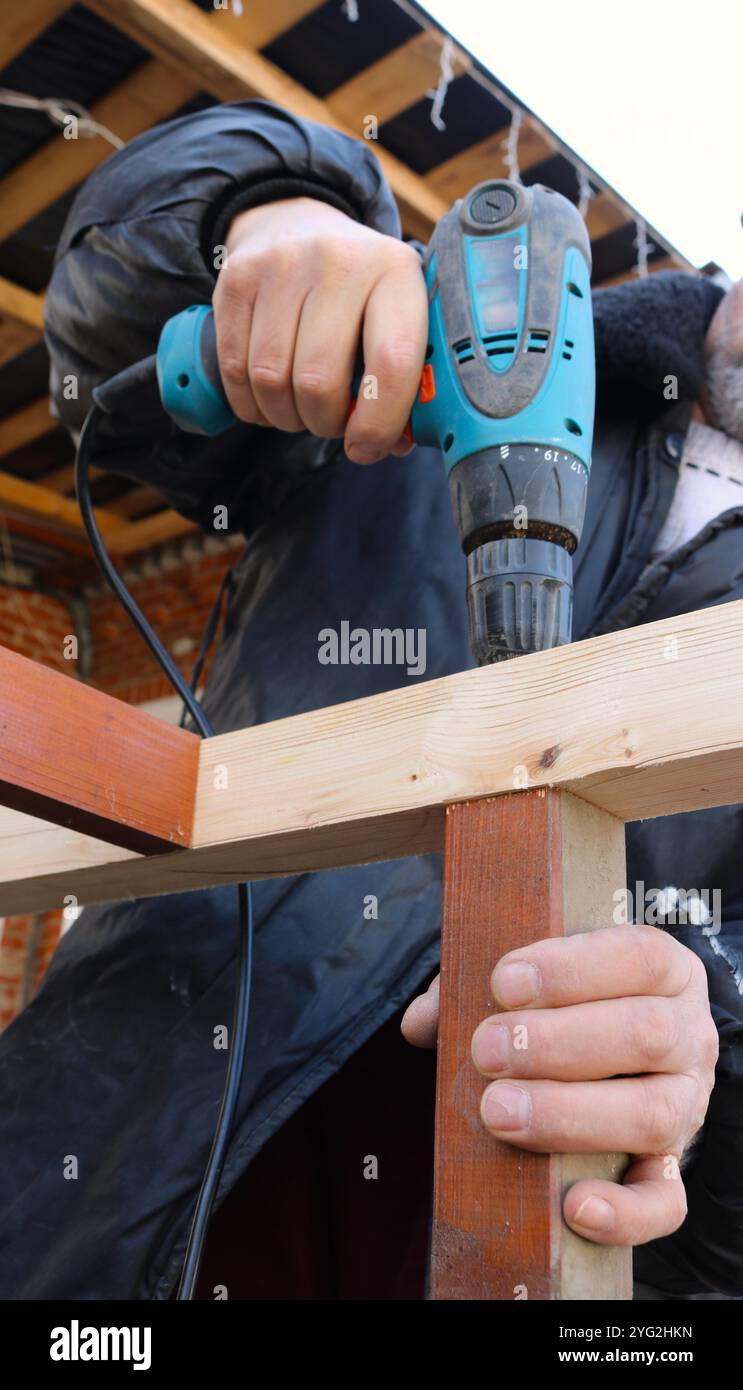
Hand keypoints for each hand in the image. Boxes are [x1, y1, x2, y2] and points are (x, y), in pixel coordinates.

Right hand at [213, 196, 427, 461]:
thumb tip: (389, 445)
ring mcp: (281, 266)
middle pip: (319, 382)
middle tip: (331, 423)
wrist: (298, 224)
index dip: (378, 422)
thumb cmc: (359, 293)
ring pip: (272, 382)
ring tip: (301, 409)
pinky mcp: (236, 280)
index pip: (392, 362)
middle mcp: (338, 261)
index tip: (366, 447)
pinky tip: (269, 399)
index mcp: (396, 272)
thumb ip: (404, 382)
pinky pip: (235, 371)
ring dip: (286, 417)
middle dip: (324, 423)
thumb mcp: (397, 317)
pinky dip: (252, 404)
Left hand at [401, 926, 717, 1245]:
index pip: (636, 957)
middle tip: (487, 1051)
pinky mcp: (670, 1168)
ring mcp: (686, 1104)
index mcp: (662, 970)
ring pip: (653, 1114)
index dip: (571, 969)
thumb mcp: (530, 979)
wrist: (611, 1056)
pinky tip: (572, 1207)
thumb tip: (423, 1021)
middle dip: (556, 1044)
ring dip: (570, 1115)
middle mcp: (687, 1034)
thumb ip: (475, 986)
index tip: (503, 983)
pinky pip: (665, 1202)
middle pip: (644, 1034)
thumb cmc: (561, 1005)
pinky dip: (624, 1213)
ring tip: (499, 1112)